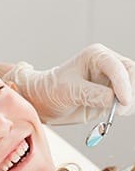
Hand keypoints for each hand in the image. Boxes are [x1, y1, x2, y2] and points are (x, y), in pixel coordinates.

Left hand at [3, 43, 134, 124]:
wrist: (44, 103)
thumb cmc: (51, 90)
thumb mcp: (68, 91)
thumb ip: (91, 94)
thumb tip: (113, 100)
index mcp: (96, 56)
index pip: (117, 67)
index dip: (123, 84)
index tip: (122, 101)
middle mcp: (106, 66)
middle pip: (130, 75)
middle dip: (129, 93)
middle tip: (121, 110)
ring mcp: (109, 82)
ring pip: (130, 89)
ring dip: (127, 102)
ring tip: (116, 113)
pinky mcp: (109, 97)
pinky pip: (123, 102)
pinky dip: (123, 109)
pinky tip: (114, 114)